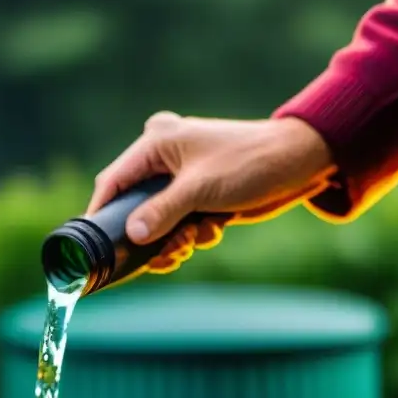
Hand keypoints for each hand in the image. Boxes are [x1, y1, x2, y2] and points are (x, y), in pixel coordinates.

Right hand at [88, 112, 334, 251]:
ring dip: (173, 239)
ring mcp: (182, 178)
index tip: (97, 246)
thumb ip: (161, 212)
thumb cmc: (249, 163)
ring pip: (158, 221)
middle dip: (149, 235)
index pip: (113, 181)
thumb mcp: (200, 190)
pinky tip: (212, 231)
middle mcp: (163, 159)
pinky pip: (180, 223)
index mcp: (155, 143)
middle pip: (134, 207)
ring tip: (192, 243)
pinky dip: (192, 234)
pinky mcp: (199, 195)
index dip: (102, 214)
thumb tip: (131, 235)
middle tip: (165, 253)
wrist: (300, 163)